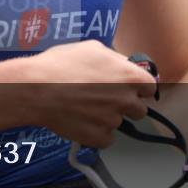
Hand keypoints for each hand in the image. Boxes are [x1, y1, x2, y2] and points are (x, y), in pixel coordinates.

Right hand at [20, 40, 157, 147]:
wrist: (37, 89)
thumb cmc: (61, 64)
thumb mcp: (92, 48)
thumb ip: (116, 58)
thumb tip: (126, 64)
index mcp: (129, 76)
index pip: (151, 87)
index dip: (139, 88)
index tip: (128, 88)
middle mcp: (126, 99)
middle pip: (139, 110)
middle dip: (125, 105)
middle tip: (104, 99)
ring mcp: (113, 121)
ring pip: (119, 123)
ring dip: (108, 118)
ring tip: (85, 108)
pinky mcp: (99, 138)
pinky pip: (106, 138)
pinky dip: (96, 133)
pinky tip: (80, 120)